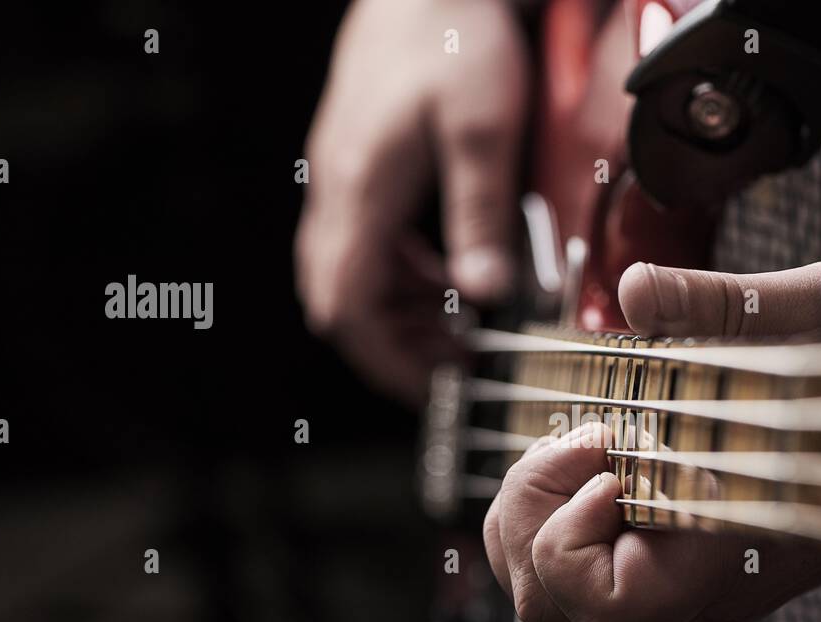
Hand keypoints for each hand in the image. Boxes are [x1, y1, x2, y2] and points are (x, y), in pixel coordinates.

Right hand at [295, 0, 528, 402]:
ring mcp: (338, 180)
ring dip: (395, 312)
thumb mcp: (483, 130)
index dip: (386, 360)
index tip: (437, 383)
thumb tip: (484, 293)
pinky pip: (360, 244)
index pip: (349, 307)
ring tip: (457, 323)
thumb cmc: (453, 39)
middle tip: (455, 360)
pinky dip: (398, 275)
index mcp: (361, 191)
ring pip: (346, 277)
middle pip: (338, 302)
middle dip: (392, 345)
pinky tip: (444, 268)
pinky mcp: (352, 168)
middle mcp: (337, 191)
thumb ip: (481, 216)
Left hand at [483, 259, 820, 621]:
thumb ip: (729, 306)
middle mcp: (709, 593)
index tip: (608, 443)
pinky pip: (575, 585)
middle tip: (586, 442)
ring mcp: (691, 589)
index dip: (574, 537)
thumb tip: (635, 287)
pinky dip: (549, 525)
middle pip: (563, 621)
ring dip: (533, 526)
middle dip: (536, 525)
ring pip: (557, 614)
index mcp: (743, 553)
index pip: (613, 607)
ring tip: (583, 446)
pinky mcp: (678, 567)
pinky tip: (592, 458)